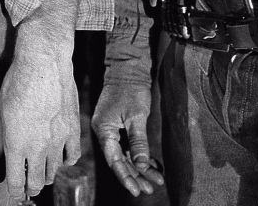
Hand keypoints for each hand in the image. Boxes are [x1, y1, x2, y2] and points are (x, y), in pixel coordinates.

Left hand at [0, 37, 79, 201]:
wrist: (44, 62)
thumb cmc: (18, 81)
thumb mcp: (0, 108)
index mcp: (17, 144)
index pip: (15, 182)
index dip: (14, 191)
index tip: (14, 193)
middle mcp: (38, 148)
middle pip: (37, 182)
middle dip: (30, 188)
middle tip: (27, 186)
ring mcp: (58, 141)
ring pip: (54, 172)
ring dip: (46, 174)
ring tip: (41, 170)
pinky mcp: (73, 131)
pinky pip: (72, 156)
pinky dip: (65, 161)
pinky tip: (60, 157)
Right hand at [92, 81, 164, 196]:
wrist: (127, 67)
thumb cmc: (130, 89)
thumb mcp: (136, 117)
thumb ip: (138, 143)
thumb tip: (142, 166)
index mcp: (104, 129)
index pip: (114, 160)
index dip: (126, 176)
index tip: (136, 190)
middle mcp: (104, 131)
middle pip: (119, 160)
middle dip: (135, 175)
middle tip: (150, 188)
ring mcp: (111, 128)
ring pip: (124, 154)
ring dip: (138, 167)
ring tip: (154, 181)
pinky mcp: (118, 124)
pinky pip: (127, 145)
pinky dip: (138, 155)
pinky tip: (151, 165)